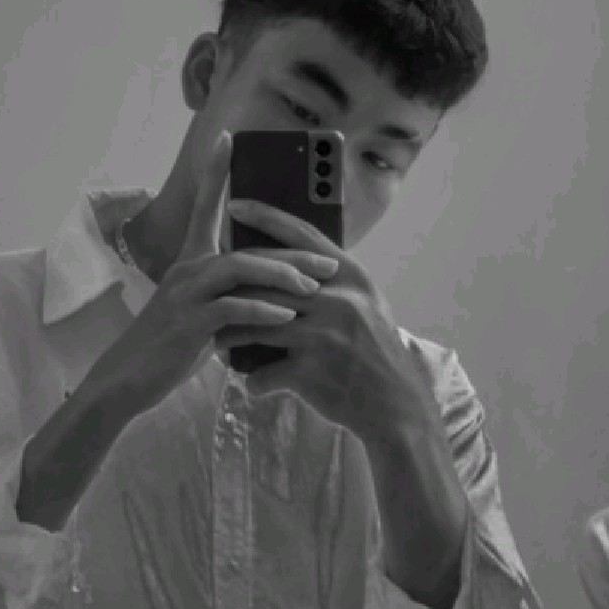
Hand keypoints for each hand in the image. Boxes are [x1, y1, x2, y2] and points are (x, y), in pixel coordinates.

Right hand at [87, 132, 340, 423]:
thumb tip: (270, 294)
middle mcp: (187, 270)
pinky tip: (287, 317)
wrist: (127, 379)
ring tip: (312, 288)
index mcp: (190, 263)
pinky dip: (262, 311)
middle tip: (330, 261)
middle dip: (291, 252)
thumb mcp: (199, 314)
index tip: (228, 139)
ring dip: (281, 276)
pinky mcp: (188, 323)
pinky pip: (232, 309)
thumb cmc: (168, 347)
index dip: (215, 172)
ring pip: (239, 269)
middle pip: (244, 246)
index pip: (203, 207)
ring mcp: (185, 295)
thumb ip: (228, 296)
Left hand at [214, 198, 429, 440]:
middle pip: (267, 281)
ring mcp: (322, 335)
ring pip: (255, 323)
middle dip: (233, 290)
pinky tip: (251, 382)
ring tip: (218, 340)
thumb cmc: (376, 353)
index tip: (234, 203)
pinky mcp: (310, 372)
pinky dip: (253, 380)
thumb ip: (334, 282)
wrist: (397, 405)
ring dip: (231, 335)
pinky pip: (263, 372)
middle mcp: (337, 300)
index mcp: (351, 278)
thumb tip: (293, 263)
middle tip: (212, 294)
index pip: (301, 236)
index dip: (265, 216)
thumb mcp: (367, 305)